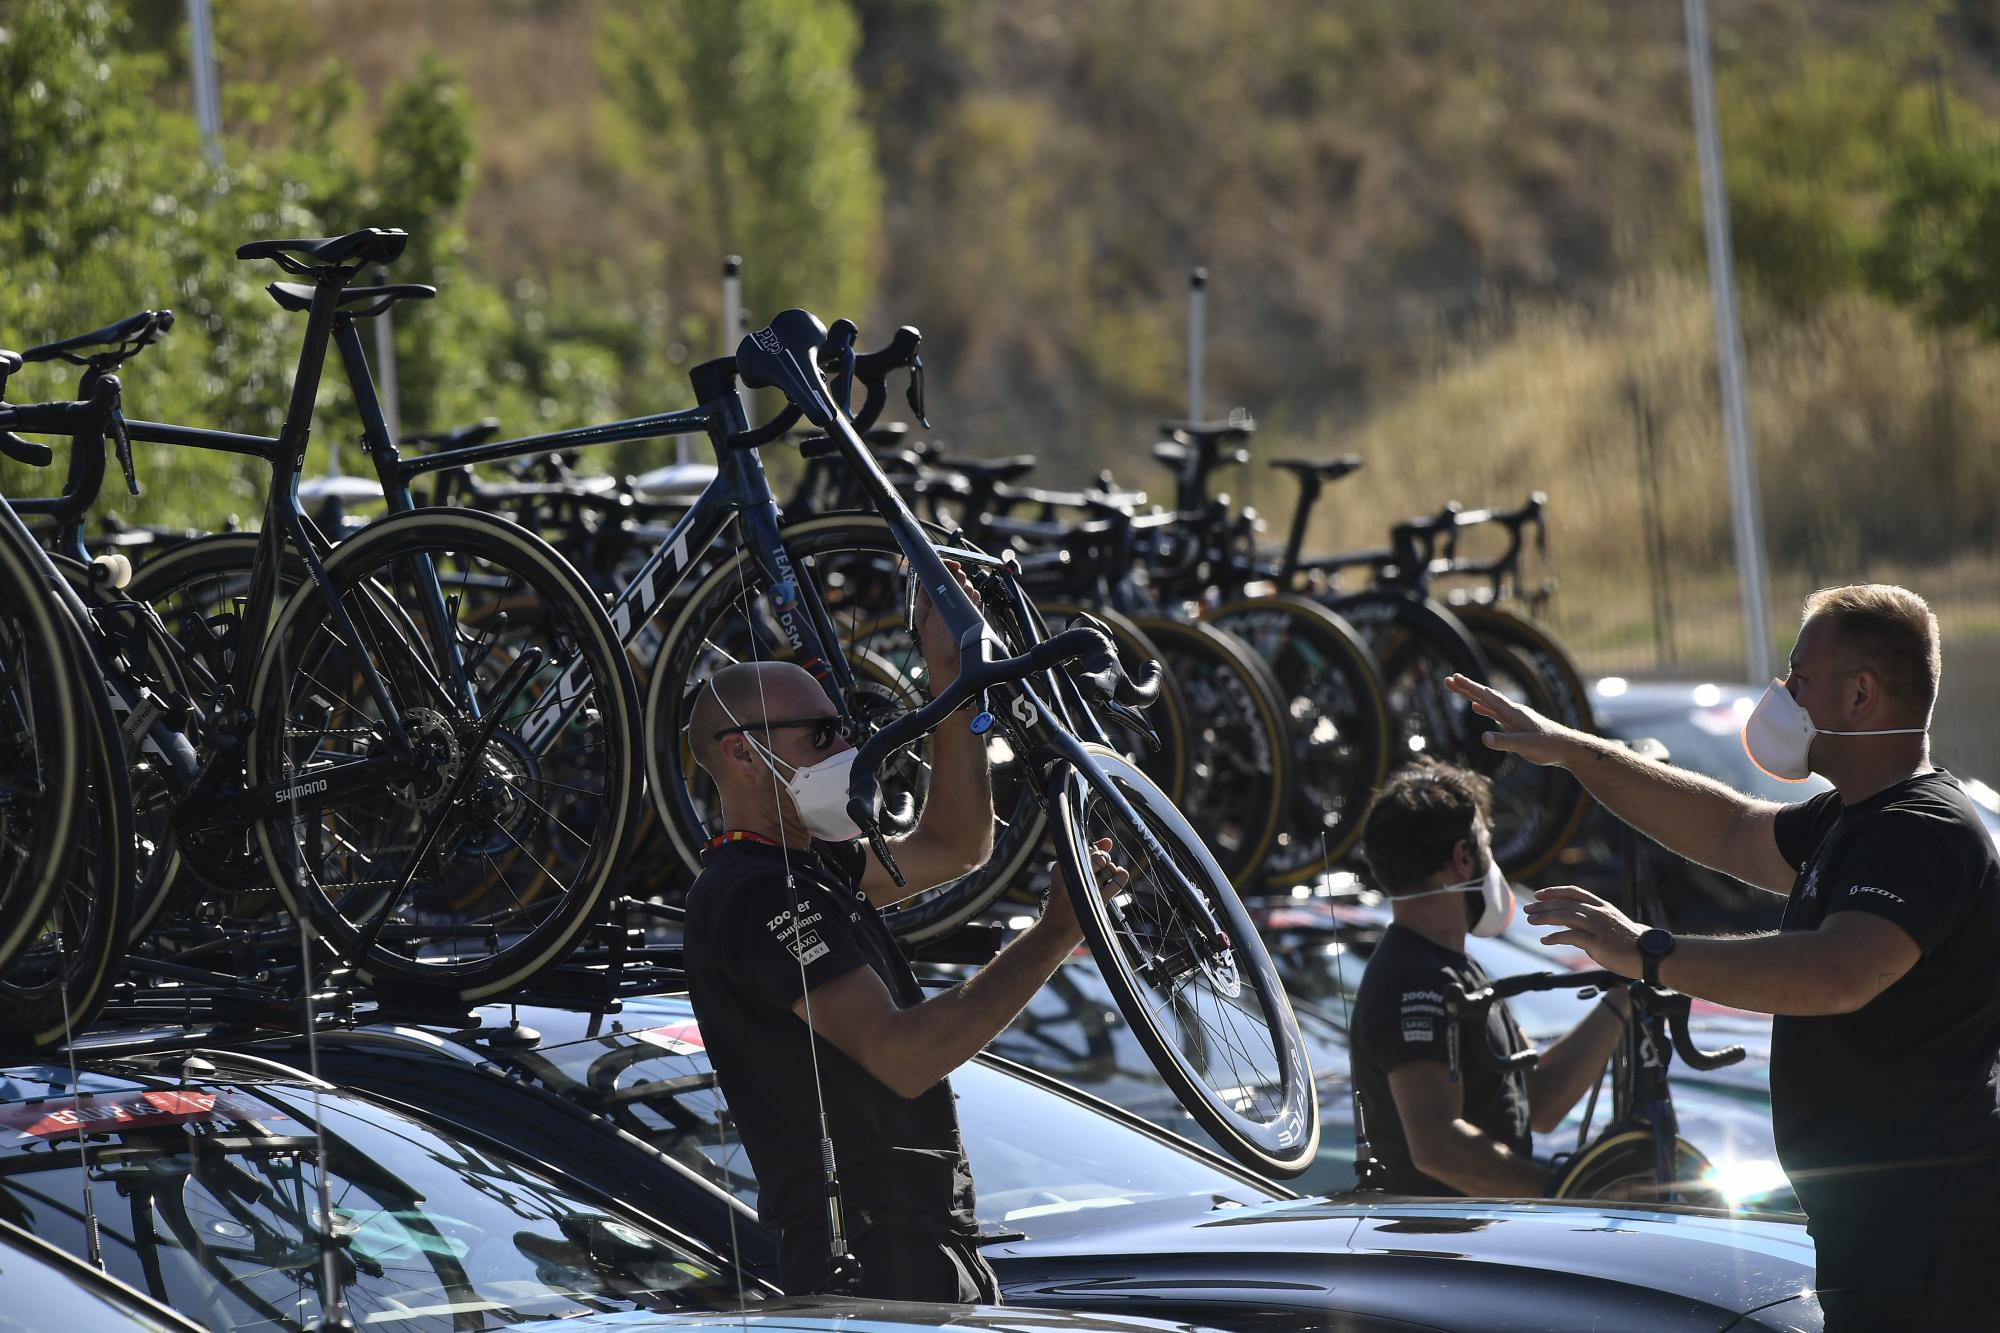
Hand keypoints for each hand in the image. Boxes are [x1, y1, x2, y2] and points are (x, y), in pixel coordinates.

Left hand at [914, 560, 980, 693]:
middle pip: (950, 579)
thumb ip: (943, 601)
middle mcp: (939, 604)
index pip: (932, 578)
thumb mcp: (935, 624)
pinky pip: (971, 598)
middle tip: (962, 584)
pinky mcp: (966, 614)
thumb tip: (950, 581)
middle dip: (958, 579)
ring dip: (967, 588)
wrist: (953, 670)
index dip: (942, 568)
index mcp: (925, 604)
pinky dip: (973, 597)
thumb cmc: (938, 651)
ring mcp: (953, 609)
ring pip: (962, 588)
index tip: (952, 565)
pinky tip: (973, 601)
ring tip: (968, 597)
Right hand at [1037, 838, 1129, 945]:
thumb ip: (1088, 856)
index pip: (1084, 848)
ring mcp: (1082, 889)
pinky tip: (1120, 877)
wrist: (1055, 932)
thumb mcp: (1068, 876)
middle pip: (1098, 856)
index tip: (1097, 859)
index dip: (1096, 850)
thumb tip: (1108, 841)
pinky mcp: (1095, 901)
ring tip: (1108, 876)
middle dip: (1104, 859)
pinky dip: (1121, 877)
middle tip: (1103, 867)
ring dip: (1112, 869)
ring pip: (1107, 867)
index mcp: (1059, 867)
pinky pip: (1115, 883)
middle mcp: (1070, 875)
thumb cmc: (1064, 901)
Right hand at [1444, 674, 1575, 766]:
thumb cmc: (1548, 747)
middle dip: (1466, 688)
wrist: (1568, 748)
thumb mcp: (1525, 746)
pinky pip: (1495, 713)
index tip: (1454, 678)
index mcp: (1512, 712)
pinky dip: (1484, 708)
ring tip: (1458, 689)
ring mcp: (1514, 717)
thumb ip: (1504, 742)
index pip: (1487, 696)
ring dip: (1472, 696)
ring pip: (1489, 703)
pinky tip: (1477, 708)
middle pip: (1485, 695)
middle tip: (1448, 680)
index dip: (1470, 687)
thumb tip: (1483, 737)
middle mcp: (1512, 711)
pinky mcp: (1517, 724)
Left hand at [1522, 885, 1646, 977]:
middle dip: (1544, 905)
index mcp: (1602, 906)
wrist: (1650, 955)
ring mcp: (1599, 927)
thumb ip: (1591, 922)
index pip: (1575, 892)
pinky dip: (1556, 937)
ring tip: (1531, 921)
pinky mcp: (1598, 943)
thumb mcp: (1610, 925)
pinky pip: (1571, 936)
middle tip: (1528, 908)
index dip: (1555, 891)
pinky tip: (1545, 940)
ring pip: (1566, 916)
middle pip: (1566, 903)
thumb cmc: (1630, 943)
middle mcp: (1599, 913)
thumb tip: (1569, 924)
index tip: (1539, 894)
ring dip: (1546, 917)